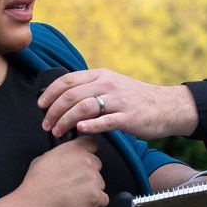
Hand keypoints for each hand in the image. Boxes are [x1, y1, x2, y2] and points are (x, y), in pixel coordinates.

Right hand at [20, 138, 106, 206]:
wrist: (36, 204)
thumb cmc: (36, 184)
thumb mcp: (44, 159)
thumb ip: (61, 155)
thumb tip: (65, 159)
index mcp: (74, 149)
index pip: (92, 144)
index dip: (88, 152)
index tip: (83, 160)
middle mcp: (87, 161)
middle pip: (97, 165)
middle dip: (88, 173)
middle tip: (75, 183)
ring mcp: (93, 179)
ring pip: (100, 183)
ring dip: (91, 189)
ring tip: (74, 197)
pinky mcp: (96, 196)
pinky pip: (103, 200)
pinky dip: (95, 204)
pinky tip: (81, 205)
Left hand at [38, 69, 198, 139]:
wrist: (166, 106)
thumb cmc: (135, 99)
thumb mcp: (111, 85)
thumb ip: (90, 89)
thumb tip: (64, 99)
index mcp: (101, 75)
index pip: (68, 80)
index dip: (50, 93)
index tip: (40, 105)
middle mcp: (108, 84)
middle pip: (72, 95)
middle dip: (53, 111)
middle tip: (46, 124)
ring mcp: (119, 100)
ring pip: (84, 107)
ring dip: (66, 120)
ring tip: (57, 132)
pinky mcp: (128, 116)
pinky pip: (105, 120)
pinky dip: (90, 125)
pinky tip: (80, 130)